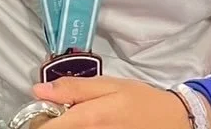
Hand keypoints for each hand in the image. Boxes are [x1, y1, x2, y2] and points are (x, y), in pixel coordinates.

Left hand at [32, 77, 198, 128]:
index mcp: (92, 118)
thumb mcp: (109, 85)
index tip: (40, 112)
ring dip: (68, 127)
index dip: (38, 120)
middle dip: (53, 124)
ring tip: (78, 118)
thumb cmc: (140, 100)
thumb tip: (38, 89)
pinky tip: (90, 125)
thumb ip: (73, 88)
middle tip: (60, 113)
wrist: (172, 121)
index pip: (50, 128)